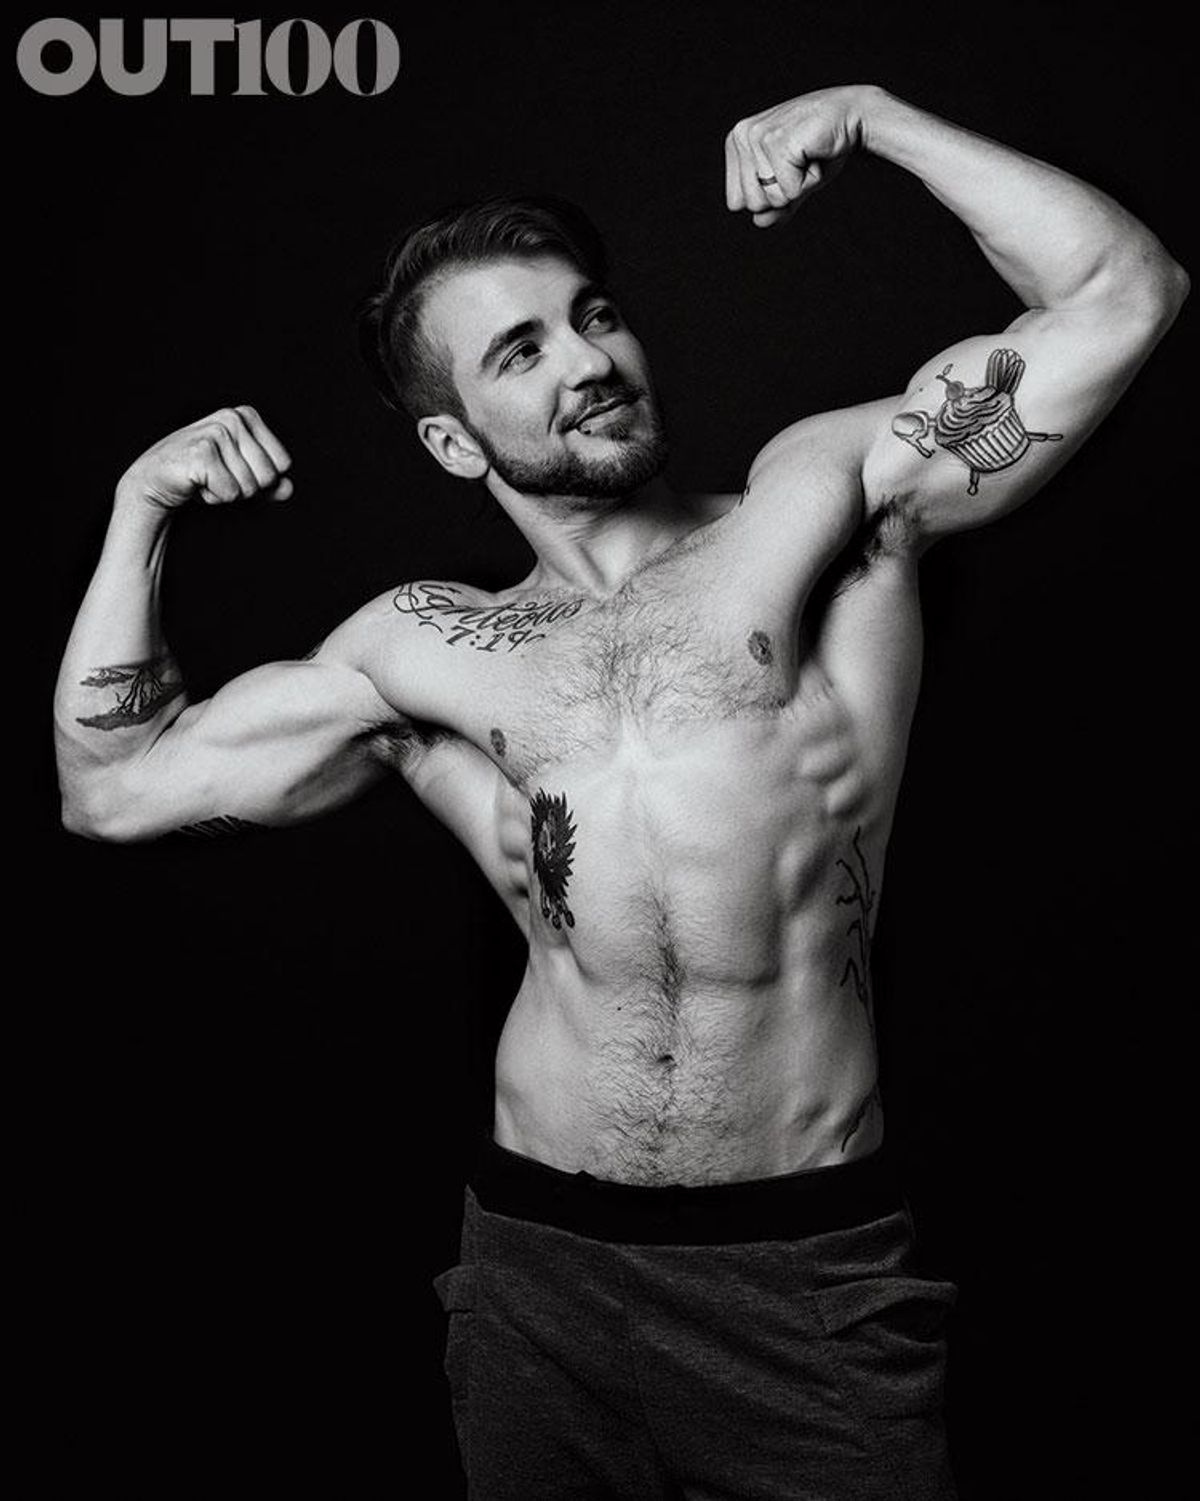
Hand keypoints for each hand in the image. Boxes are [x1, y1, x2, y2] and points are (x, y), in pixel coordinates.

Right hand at [115, 405, 292, 512]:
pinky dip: (214, 497)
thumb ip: (270, 483)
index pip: (282, 464)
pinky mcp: (202, 452)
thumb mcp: (241, 477)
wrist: (157, 481)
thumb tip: (289, 488)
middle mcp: (233, 418)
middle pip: (268, 476)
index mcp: (247, 416)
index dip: (261, 478)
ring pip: (249, 487)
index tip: (234, 470)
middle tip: (217, 477)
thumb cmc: (202, 476)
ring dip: (226, 493)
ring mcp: (217, 432)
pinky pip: (230, 493)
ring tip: (205, 479)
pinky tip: (196, 483)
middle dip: (245, 488)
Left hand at [724, 84, 877, 227]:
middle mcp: (741, 136)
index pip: (736, 203)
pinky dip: (811, 180)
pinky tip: (815, 154)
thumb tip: (759, 222)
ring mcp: (758, 137)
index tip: (786, 170)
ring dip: (798, 186)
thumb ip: (773, 208)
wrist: (852, 117)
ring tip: (807, 157)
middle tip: (799, 163)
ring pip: (772, 199)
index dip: (767, 197)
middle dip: (783, 193)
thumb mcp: (791, 184)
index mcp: (735, 143)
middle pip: (753, 205)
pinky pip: (791, 191)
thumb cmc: (820, 149)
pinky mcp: (778, 143)